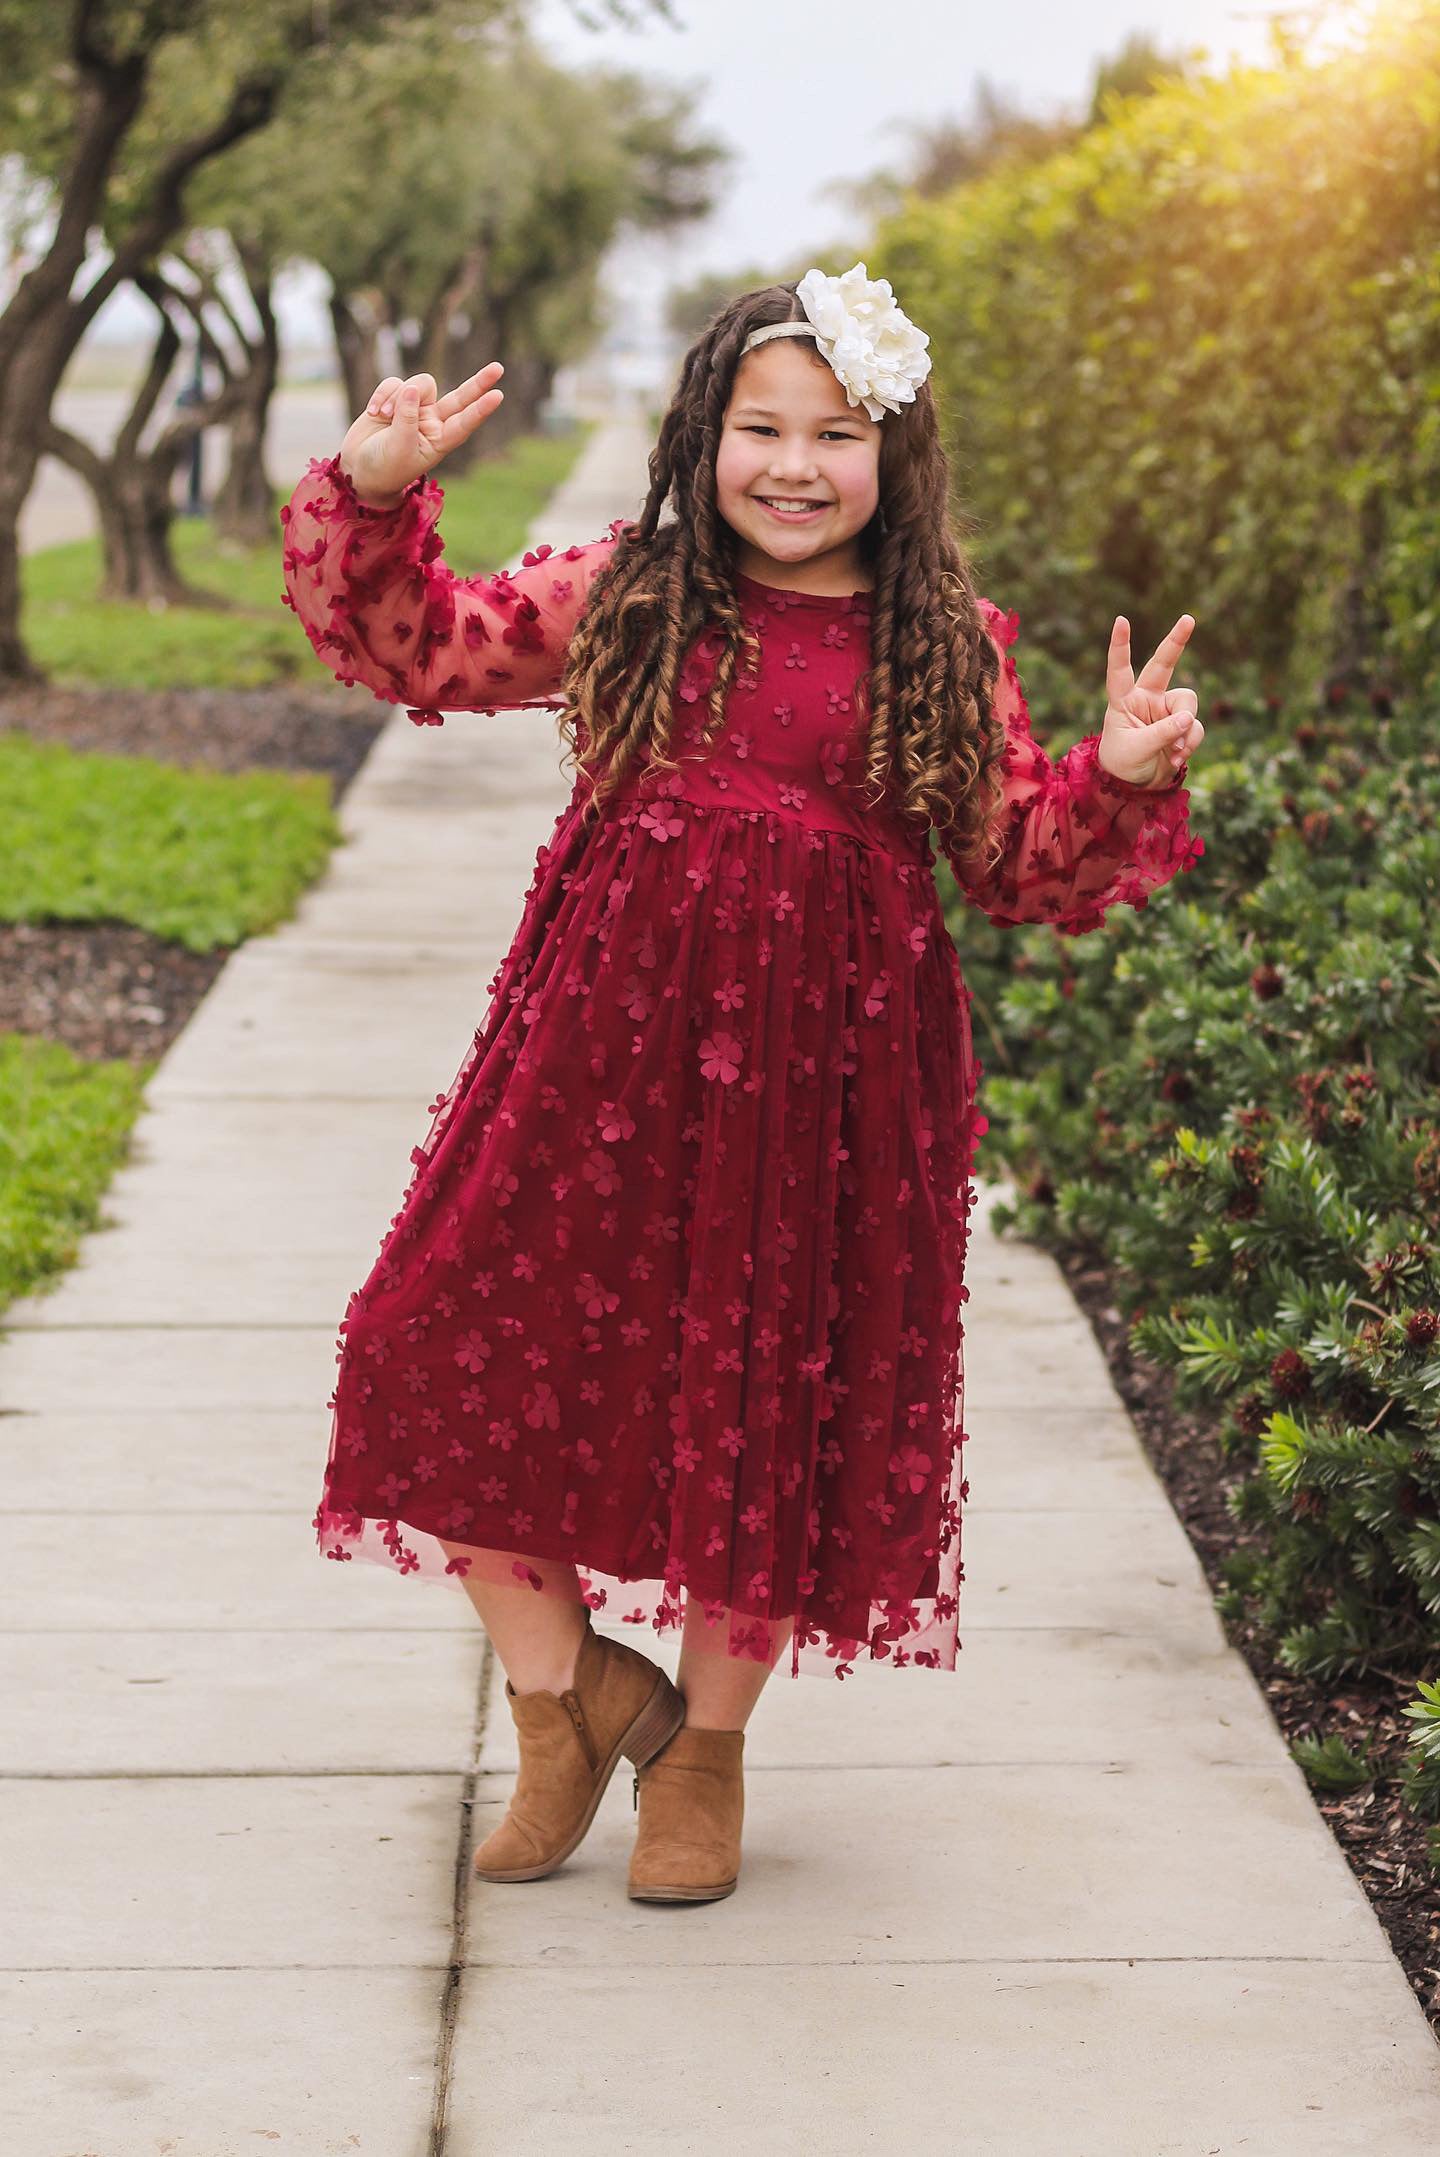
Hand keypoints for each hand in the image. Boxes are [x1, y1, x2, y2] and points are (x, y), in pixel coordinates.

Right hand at [337, 361, 505, 506]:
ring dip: (398, 397)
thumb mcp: (398, 448)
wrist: (359, 468)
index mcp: (440, 441)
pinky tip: (374, 413)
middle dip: (478, 383)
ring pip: (418, 384)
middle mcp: (432, 422)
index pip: (464, 422)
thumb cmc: (384, 468)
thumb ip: (406, 419)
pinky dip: (382, 395)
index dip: (480, 409)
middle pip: (460, 397)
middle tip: (498, 369)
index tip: (499, 396)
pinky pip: (394, 384)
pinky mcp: (396, 398)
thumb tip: (412, 388)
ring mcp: (415, 408)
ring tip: (385, 418)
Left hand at [1099, 612, 1204, 787]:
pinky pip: (1195, 727)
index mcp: (1124, 701)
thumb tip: (1189, 718)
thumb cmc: (1123, 764)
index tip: (1121, 620)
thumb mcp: (1137, 749)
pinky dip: (1190, 743)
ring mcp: (1166, 711)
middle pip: (1163, 664)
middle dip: (1176, 642)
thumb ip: (1161, 733)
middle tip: (1189, 619)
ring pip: (1187, 705)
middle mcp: (1146, 699)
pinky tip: (1177, 759)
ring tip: (1175, 752)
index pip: (1120, 670)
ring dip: (1185, 729)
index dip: (1121, 646)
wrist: (1136, 786)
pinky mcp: (1182, 725)